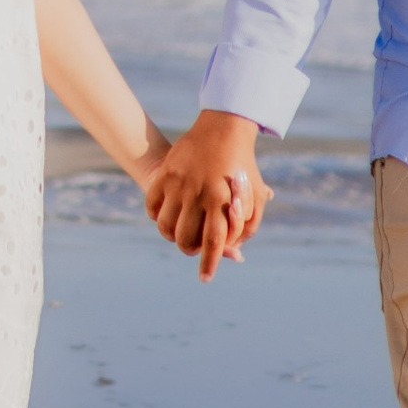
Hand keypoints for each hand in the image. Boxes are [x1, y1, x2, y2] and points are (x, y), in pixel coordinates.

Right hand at [145, 113, 271, 279]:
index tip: (204, 278)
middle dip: (190, 249)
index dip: (208, 264)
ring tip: (180, 230)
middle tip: (194, 246)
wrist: (223, 129)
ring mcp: (179, 184)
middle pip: (186, 240)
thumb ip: (247, 227)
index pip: (213, 242)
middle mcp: (199, 194)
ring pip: (166, 227)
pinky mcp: (165, 174)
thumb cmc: (242, 168)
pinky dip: (157, 216)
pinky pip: (152, 207)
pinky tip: (167, 214)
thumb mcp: (255, 196)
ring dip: (172, 236)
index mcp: (223, 200)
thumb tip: (235, 255)